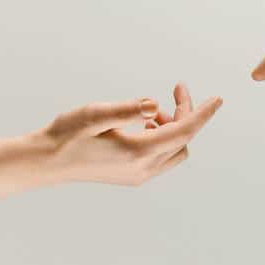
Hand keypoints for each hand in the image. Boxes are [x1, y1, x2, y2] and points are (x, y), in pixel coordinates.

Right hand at [42, 84, 221, 185]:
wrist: (46, 162)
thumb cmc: (66, 135)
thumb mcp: (94, 115)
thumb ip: (126, 109)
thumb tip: (153, 104)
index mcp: (138, 153)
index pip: (183, 131)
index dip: (202, 113)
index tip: (218, 99)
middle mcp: (143, 169)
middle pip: (182, 138)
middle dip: (185, 113)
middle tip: (176, 88)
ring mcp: (139, 176)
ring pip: (175, 149)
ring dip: (173, 126)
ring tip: (153, 110)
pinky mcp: (132, 176)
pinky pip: (163, 156)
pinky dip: (163, 136)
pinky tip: (144, 123)